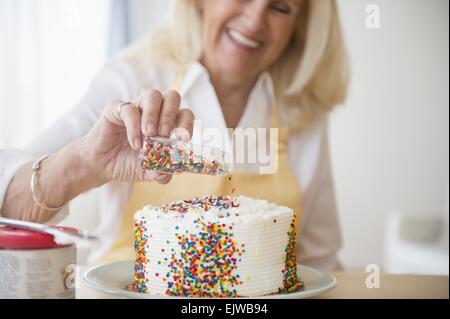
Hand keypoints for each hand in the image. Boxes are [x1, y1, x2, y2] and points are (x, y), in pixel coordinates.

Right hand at [79, 89, 193, 183]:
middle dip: (172, 116)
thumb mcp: (149, 172)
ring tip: (150, 135)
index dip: (187, 124)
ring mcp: (136, 107)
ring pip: (153, 95)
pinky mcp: (117, 109)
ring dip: (154, 115)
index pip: (184, 113)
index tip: (183, 139)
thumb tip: (174, 170)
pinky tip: (135, 143)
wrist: (101, 166)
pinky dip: (134, 126)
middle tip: (165, 135)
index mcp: (166, 123)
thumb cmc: (128, 163)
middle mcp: (154, 111)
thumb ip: (162, 173)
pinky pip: (129, 109)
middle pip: (172, 97)